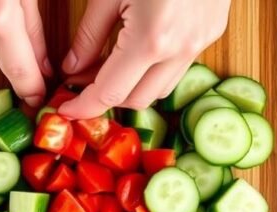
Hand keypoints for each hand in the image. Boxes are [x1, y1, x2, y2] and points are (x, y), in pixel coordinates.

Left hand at [57, 0, 230, 118]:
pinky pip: (178, 67)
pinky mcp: (211, 34)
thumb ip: (90, 35)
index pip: (110, 93)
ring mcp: (200, 44)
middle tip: (80, 84)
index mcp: (150, 40)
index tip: (65, 112)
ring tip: (106, 67)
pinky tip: (135, 51)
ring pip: (160, 88)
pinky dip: (153, 69)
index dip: (84, 107)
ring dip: (132, 86)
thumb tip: (72, 70)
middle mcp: (180, 50)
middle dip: (107, 99)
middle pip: (137, 100)